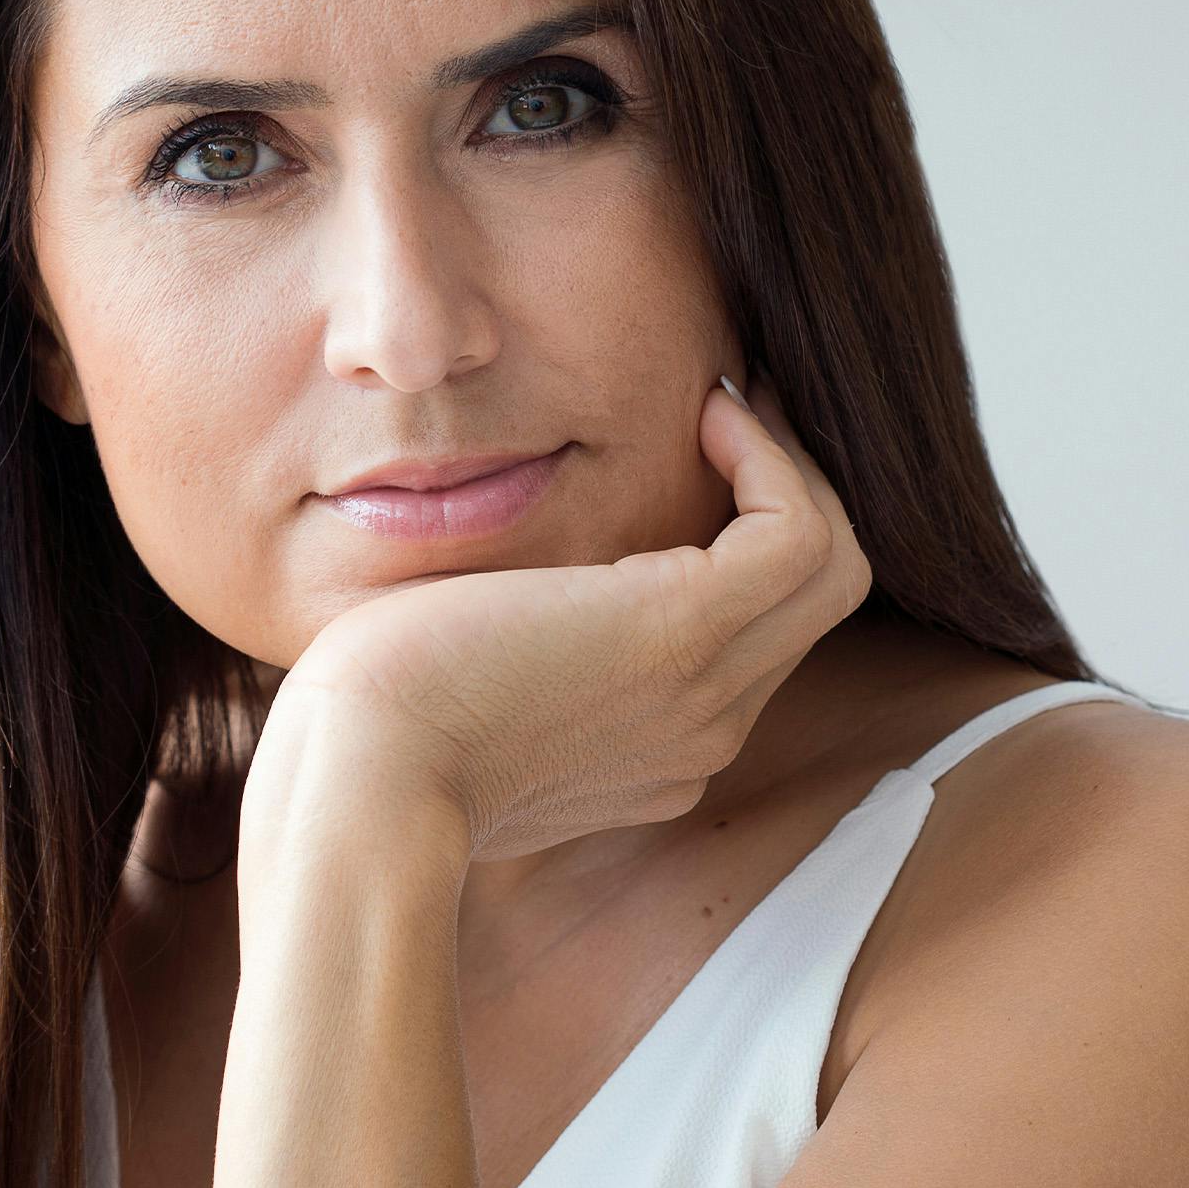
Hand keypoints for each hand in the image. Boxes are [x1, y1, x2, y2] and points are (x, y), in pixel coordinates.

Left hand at [254, 372, 872, 863]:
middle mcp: (701, 731)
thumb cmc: (366, 740)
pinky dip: (772, 462)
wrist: (358, 783)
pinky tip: (708, 413)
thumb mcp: (454, 706)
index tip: (688, 459)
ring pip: (830, 569)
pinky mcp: (683, 631)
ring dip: (793, 467)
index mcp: (653, 753)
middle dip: (789, 493)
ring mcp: (705, 690)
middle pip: (814, 603)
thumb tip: (498, 617)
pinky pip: (798, 535)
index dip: (736, 541)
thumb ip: (505, 676)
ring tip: (724, 404)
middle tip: (732, 414)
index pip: (749, 643)